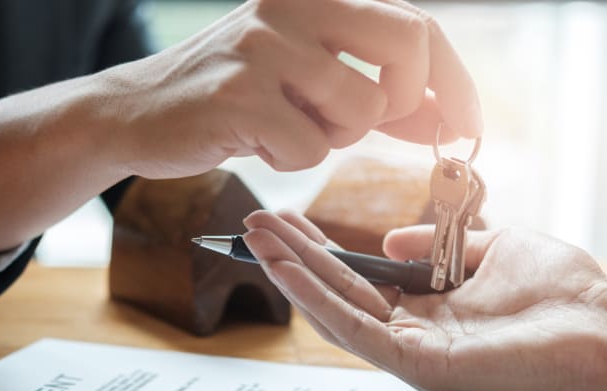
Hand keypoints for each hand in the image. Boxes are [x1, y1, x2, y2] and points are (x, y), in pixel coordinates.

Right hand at [102, 0, 482, 176]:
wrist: (137, 113)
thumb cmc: (234, 98)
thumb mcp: (309, 81)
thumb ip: (378, 92)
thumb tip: (450, 117)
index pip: (417, 23)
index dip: (455, 79)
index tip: (469, 126)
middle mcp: (292, 4)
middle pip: (408, 43)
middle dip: (408, 98)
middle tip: (378, 126)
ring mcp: (263, 46)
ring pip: (361, 108)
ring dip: (335, 137)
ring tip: (288, 127)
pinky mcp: (238, 95)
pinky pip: (311, 149)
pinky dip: (291, 159)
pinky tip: (254, 140)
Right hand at [242, 210, 606, 390]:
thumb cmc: (563, 290)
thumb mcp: (495, 247)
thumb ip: (440, 244)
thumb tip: (391, 242)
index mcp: (430, 309)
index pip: (361, 279)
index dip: (321, 250)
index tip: (287, 218)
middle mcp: (415, 334)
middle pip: (340, 293)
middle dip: (294, 258)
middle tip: (252, 224)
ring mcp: (414, 354)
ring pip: (339, 313)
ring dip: (294, 275)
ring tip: (257, 241)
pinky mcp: (421, 367)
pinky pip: (359, 331)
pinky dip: (318, 300)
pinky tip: (288, 269)